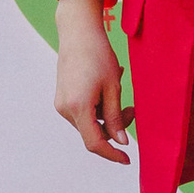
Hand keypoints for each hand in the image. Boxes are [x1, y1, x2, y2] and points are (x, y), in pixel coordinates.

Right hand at [54, 0, 132, 162]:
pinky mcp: (63, 98)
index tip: (127, 159)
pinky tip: (106, 87)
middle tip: (132, 109)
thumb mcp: (112, 87)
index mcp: (78, 107)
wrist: (78, 33)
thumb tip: (120, 142)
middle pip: (93, 133)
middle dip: (114, 127)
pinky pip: (83, 112)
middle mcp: (65, 109)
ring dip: (107, 115)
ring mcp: (62, 104)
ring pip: (89, 123)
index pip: (95, 142)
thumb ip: (116, 117)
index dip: (111, 154)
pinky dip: (98, 107)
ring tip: (117, 89)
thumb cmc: (98, 56)